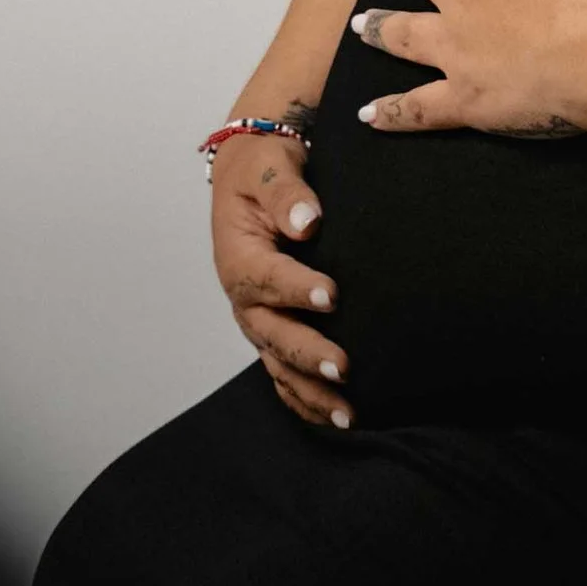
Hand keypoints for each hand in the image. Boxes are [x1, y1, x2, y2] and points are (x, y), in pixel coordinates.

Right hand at [209, 129, 352, 429]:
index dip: (296, 289)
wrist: (254, 173)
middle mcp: (244, 294)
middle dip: (307, 353)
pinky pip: (283, 371)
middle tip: (344, 368)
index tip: (332, 296)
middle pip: (271, 332)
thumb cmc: (262, 169)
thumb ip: (286, 193)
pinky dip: (305, 397)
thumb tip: (307, 219)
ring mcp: (258, 316)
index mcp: (239, 255)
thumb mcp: (270, 167)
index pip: (266, 276)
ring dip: (311, 390)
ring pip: (278, 363)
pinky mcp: (273, 328)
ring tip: (348, 413)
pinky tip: (335, 418)